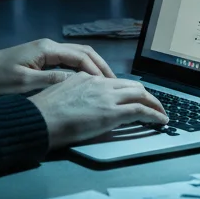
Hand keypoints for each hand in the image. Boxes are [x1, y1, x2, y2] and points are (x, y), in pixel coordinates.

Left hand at [0, 38, 114, 95]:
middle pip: (83, 52)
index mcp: (47, 49)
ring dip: (92, 67)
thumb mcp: (24, 82)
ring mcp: (46, 51)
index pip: (80, 56)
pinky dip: (81, 69)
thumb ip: (52, 79)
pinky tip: (87, 81)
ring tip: (105, 82)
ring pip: (77, 55)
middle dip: (100, 66)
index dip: (96, 70)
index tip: (108, 84)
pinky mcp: (41, 58)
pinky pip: (68, 60)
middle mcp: (49, 46)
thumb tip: (78, 81)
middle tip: (114, 82)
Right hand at [27, 73, 167, 148]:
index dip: (128, 90)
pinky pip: (141, 110)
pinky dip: (154, 114)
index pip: (114, 81)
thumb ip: (75, 94)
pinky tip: (160, 120)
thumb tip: (84, 103)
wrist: (38, 121)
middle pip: (132, 85)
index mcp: (85, 77)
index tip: (134, 98)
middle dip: (146, 95)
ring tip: (161, 113)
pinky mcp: (112, 112)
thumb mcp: (59, 94)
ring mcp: (107, 97)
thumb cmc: (41, 113)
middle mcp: (99, 83)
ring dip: (154, 104)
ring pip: (141, 94)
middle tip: (153, 104)